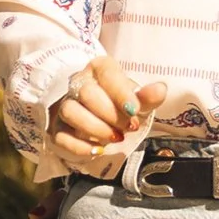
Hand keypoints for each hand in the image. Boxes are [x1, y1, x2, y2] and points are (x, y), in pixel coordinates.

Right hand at [46, 57, 165, 175]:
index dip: (120, 93)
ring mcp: (65, 104)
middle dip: (110, 114)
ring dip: (96, 129)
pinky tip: (98, 149)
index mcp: (99, 68)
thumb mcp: (136, 99)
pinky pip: (62, 136)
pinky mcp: (58, 127)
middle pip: (86, 93)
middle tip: (129, 127)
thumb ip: (148, 96)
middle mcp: (78, 82)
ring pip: (71, 112)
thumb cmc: (119, 104)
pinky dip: (81, 146)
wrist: (98, 115)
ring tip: (116, 138)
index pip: (107, 73)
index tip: (134, 110)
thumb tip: (160, 89)